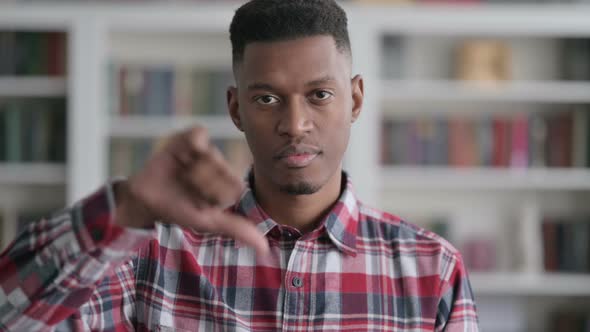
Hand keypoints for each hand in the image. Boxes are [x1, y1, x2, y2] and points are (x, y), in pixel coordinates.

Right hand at [114, 127, 268, 254]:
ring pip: (210, 156)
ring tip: (181, 175)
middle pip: (222, 172)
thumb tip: (265, 249)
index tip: (202, 204)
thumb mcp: (209, 222)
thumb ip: (238, 229)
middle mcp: (221, 165)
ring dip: (192, 171)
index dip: (216, 198)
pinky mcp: (190, 137)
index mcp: (230, 184)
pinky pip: (198, 136)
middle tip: (188, 189)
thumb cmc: (180, 210)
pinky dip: (189, 148)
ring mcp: (207, 149)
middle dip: (202, 186)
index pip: (235, 189)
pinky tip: (180, 159)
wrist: (147, 199)